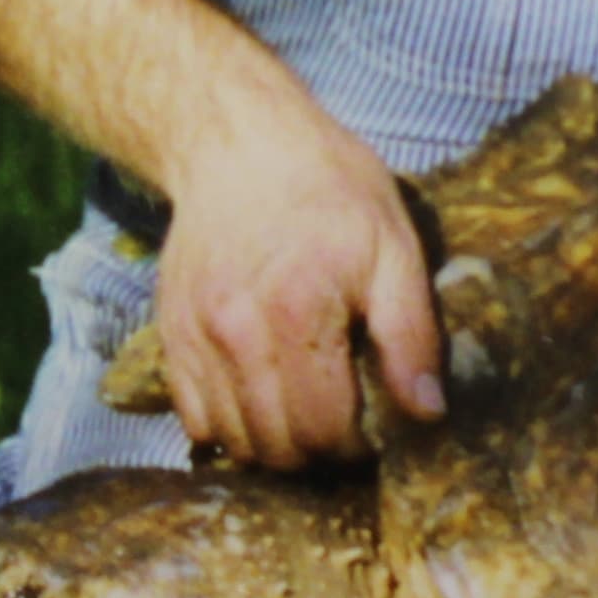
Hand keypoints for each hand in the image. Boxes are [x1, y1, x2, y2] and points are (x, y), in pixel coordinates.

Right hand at [144, 91, 448, 468]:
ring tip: (306, 418)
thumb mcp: (394, 245)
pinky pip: (193, 417)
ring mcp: (195, 337)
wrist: (238, 143)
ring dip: (274, 447)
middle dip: (319, 455)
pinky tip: (262, 403)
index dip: (357, 448)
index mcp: (298, 313)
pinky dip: (229, 428)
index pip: (324, 430)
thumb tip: (427, 413)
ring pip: (234, 440)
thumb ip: (411, 334)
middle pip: (277, 447)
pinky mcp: (171, 334)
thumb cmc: (329, 188)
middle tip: (345, 429)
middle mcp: (236, 334)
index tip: (376, 431)